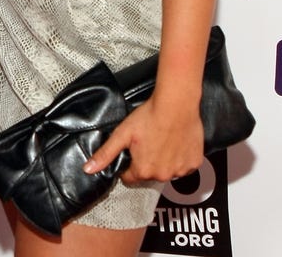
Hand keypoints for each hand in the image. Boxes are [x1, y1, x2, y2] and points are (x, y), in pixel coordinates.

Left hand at [84, 94, 203, 183]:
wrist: (175, 104)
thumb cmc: (149, 116)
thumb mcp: (122, 133)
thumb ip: (105, 154)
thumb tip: (88, 169)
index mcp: (144, 170)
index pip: (130, 177)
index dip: (128, 164)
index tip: (132, 151)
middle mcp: (162, 175)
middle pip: (149, 174)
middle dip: (147, 161)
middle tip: (148, 141)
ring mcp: (180, 171)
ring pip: (167, 170)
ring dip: (164, 160)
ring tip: (162, 139)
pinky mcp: (194, 163)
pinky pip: (184, 165)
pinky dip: (180, 157)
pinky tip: (175, 142)